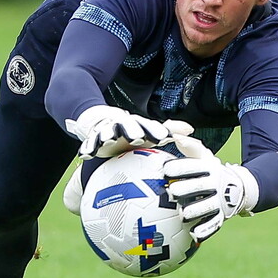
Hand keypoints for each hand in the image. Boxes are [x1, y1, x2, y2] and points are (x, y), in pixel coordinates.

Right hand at [65, 105, 191, 159]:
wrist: (105, 122)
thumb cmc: (133, 131)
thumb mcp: (150, 131)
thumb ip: (169, 130)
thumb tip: (191, 130)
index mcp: (138, 125)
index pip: (147, 126)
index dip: (154, 131)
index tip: (162, 137)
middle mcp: (122, 127)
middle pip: (127, 126)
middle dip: (131, 129)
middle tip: (136, 137)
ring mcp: (107, 132)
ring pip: (106, 132)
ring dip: (107, 135)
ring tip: (107, 140)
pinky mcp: (93, 140)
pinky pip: (89, 144)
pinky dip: (87, 148)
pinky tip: (86, 155)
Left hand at [163, 138, 258, 241]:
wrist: (239, 188)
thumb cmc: (210, 170)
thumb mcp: (204, 156)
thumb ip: (190, 146)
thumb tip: (175, 137)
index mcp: (209, 168)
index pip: (192, 166)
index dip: (179, 167)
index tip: (166, 170)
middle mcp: (215, 184)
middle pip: (199, 186)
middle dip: (185, 189)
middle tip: (173, 192)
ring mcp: (219, 201)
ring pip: (206, 206)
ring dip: (194, 211)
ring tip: (183, 214)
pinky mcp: (222, 216)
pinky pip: (213, 224)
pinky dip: (205, 230)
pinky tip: (194, 234)